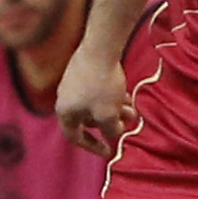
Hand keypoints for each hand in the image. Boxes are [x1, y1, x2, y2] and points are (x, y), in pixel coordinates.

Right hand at [55, 43, 129, 158]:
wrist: (100, 47)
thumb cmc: (101, 85)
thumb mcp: (108, 114)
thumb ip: (110, 130)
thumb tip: (113, 134)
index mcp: (65, 112)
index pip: (74, 137)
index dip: (92, 147)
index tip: (108, 151)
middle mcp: (65, 98)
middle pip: (88, 119)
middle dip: (110, 123)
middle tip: (128, 122)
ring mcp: (73, 83)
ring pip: (96, 104)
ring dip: (114, 109)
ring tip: (132, 109)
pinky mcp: (83, 71)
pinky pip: (97, 91)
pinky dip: (111, 96)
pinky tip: (126, 94)